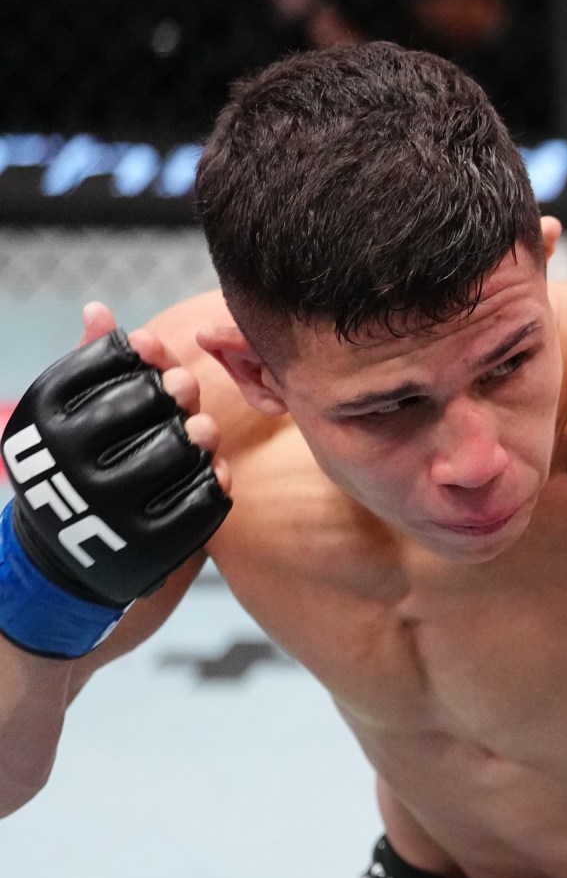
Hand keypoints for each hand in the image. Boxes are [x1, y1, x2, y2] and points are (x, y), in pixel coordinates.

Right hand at [0, 307, 231, 656]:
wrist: (63, 566)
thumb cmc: (73, 474)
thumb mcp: (66, 422)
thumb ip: (89, 368)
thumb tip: (102, 310)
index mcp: (41, 424)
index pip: (102, 367)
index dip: (139, 355)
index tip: (153, 354)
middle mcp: (66, 466)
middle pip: (145, 407)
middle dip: (174, 393)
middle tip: (186, 390)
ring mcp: (106, 509)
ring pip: (175, 453)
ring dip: (200, 438)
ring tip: (203, 434)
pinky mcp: (147, 549)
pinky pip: (200, 504)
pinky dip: (214, 485)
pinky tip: (214, 475)